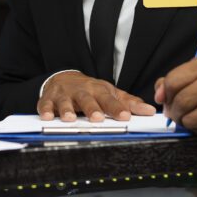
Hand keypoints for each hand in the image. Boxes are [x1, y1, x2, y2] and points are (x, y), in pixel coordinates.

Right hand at [38, 71, 156, 121]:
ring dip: (67, 110)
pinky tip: (47, 116)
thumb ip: (129, 103)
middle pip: (87, 99)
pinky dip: (45, 109)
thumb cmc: (90, 90)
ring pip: (65, 102)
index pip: (109, 99)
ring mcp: (64, 95)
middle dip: (92, 108)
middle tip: (97, 118)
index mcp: (98, 90)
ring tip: (70, 119)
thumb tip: (150, 111)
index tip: (125, 117)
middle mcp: (81, 91)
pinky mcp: (48, 99)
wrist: (64, 78)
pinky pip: (45, 104)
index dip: (117, 108)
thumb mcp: (110, 93)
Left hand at [155, 55, 196, 137]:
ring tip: (193, 117)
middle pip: (181, 101)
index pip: (173, 81)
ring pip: (189, 119)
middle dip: (174, 111)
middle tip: (177, 113)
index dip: (164, 94)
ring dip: (186, 122)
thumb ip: (175, 81)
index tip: (164, 99)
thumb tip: (159, 95)